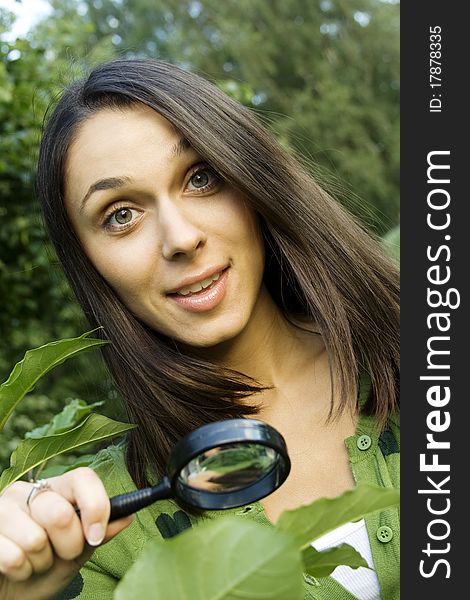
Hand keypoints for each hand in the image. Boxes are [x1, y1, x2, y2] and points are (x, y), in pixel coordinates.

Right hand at [0, 468, 132, 599]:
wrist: (12, 591)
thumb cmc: (47, 568)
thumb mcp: (79, 551)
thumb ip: (101, 532)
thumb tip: (128, 514)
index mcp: (57, 489)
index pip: (83, 477)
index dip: (95, 506)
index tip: (95, 536)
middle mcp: (30, 491)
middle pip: (61, 514)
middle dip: (68, 547)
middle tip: (59, 554)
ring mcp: (4, 507)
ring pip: (35, 539)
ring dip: (40, 563)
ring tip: (34, 560)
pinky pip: (13, 557)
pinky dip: (20, 572)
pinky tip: (16, 567)